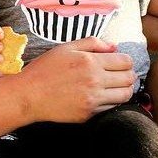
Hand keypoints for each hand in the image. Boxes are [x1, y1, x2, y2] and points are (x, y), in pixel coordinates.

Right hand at [17, 37, 136, 123]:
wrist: (28, 95)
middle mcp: (95, 81)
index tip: (120, 62)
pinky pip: (111, 108)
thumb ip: (92, 43)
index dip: (126, 61)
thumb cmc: (44, 69)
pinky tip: (101, 96)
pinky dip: (111, 101)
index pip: (125, 61)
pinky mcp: (89, 114)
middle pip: (129, 78)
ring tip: (115, 86)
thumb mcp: (65, 48)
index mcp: (90, 62)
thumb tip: (114, 46)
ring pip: (125, 95)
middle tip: (120, 74)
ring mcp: (93, 99)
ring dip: (124, 89)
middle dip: (128, 75)